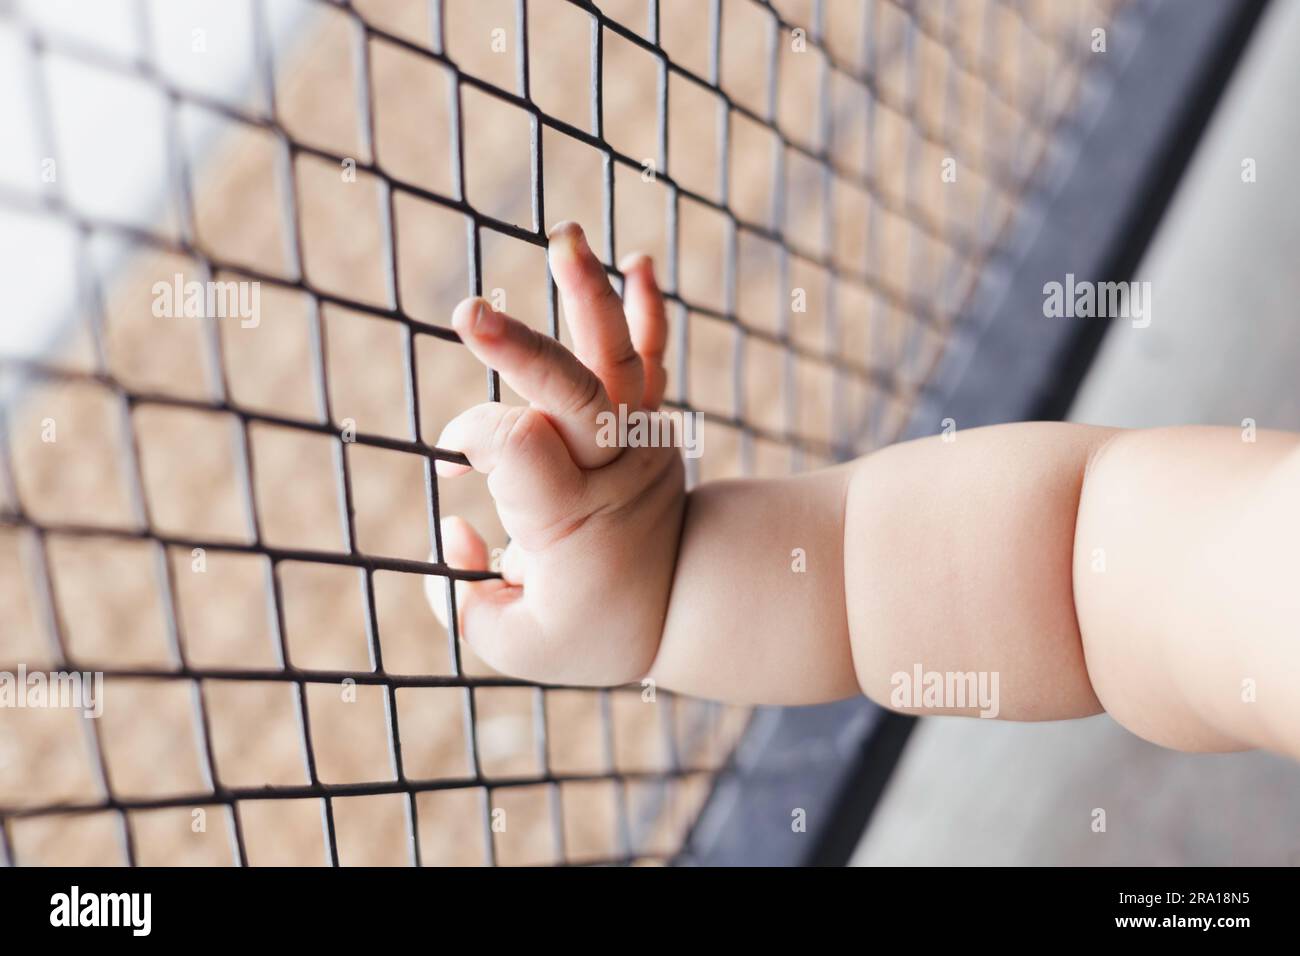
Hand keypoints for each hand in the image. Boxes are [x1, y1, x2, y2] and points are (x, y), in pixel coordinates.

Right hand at [427, 222, 685, 685]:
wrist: (686, 609)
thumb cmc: (586, 629)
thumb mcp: (514, 644)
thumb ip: (461, 597)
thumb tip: (457, 525)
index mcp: (570, 517)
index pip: (512, 446)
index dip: (468, 439)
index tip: (448, 468)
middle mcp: (612, 467)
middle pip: (570, 393)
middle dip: (519, 350)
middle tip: (467, 312)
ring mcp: (641, 437)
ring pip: (616, 358)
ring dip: (589, 295)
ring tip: (568, 237)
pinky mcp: (652, 422)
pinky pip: (652, 359)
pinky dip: (646, 311)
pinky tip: (638, 263)